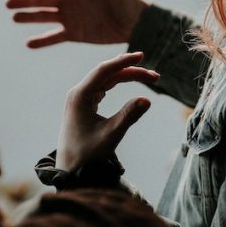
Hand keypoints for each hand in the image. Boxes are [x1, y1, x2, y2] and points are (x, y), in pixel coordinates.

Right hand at [6, 0, 148, 47]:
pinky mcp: (73, 33)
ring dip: (29, 17)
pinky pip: (54, 37)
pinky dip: (42, 40)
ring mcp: (70, 17)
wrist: (133, 24)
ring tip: (14, 18)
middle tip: (8, 3)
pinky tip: (29, 44)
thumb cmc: (129, 3)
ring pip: (45, 17)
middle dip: (26, 0)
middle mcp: (70, 1)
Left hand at [56, 51, 158, 170]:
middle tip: (155, 77)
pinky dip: (118, 83)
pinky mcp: (84, 104)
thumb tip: (147, 100)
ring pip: (106, 79)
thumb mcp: (110, 135)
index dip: (123, 62)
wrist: (70, 170)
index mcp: (79, 96)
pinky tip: (129, 78)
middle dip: (131, 71)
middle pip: (107, 73)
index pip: (103, 70)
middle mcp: (78, 93)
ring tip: (150, 78)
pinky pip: (103, 87)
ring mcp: (80, 98)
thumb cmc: (87, 155)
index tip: (141, 56)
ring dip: (127, 76)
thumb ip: (128, 116)